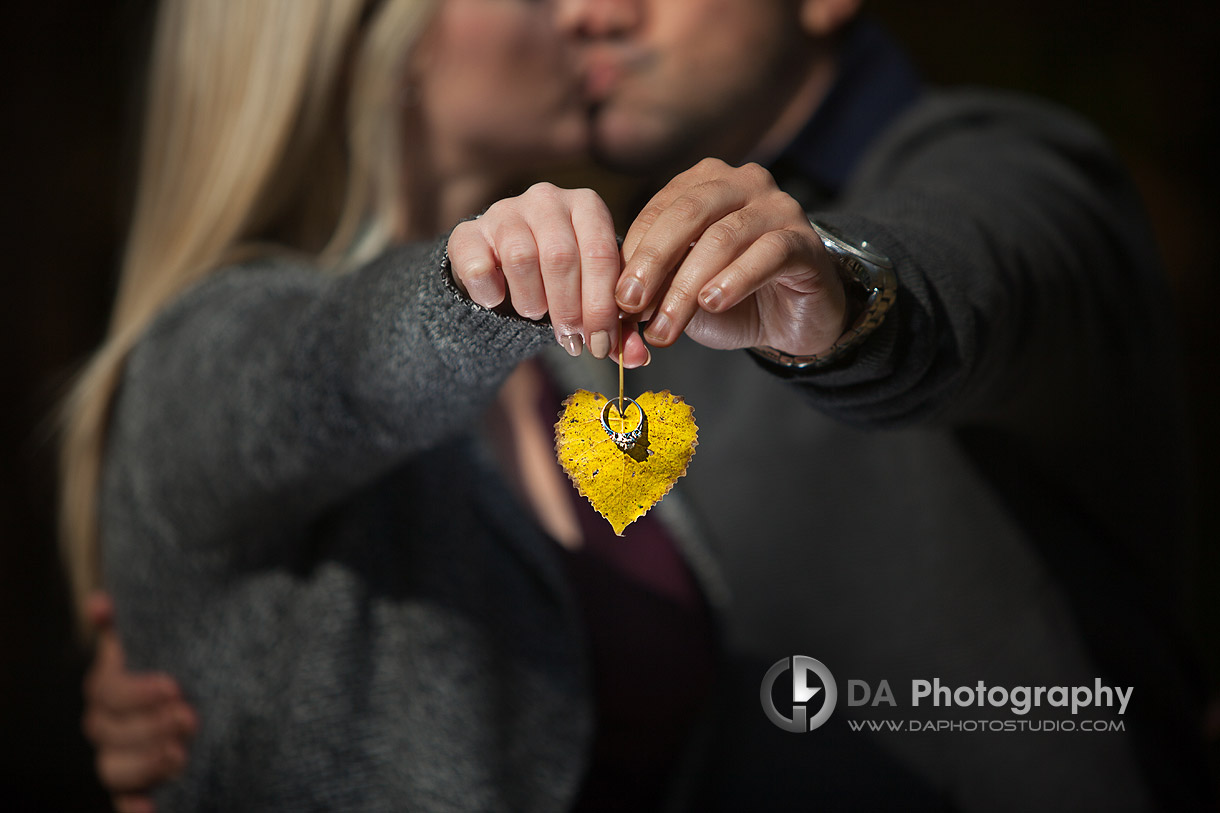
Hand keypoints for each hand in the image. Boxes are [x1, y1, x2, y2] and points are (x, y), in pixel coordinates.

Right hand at [81, 592, 197, 812]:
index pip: (110, 692)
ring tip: (180, 756)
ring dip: (145, 765)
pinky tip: (150, 811)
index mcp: (105, 686)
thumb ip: (120, 626)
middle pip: (112, 733)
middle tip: (189, 719)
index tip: (173, 687)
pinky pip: (122, 800)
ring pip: (113, 769)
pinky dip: (133, 807)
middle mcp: (101, 724)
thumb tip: (98, 602)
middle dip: (151, 727)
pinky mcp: (129, 784)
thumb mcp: (145, 643)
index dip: (138, 692)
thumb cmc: (162, 664)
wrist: (179, 697)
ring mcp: (113, 755)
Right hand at [448, 183, 649, 366]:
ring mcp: (504, 212)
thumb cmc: (559, 282)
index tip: (600, 344)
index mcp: (586, 206)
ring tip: (537, 314)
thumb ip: (615, 327)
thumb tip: (637, 359)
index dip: (602, 306)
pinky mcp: (467, 232)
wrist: (502, 270)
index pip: (600, 254)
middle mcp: (546, 199)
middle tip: (572, 341)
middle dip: (570, 309)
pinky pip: (479, 266)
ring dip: (533, 300)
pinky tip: (498, 301)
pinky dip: (491, 294)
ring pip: (521, 258)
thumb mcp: (591, 298)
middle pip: (562, 257)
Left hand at [616, 158, 848, 354]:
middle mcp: (744, 183)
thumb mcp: (681, 290)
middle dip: (653, 262)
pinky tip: (712, 304)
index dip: (632, 253)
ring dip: (686, 287)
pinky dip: (735, 279)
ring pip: (723, 237)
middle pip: (688, 213)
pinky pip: (768, 253)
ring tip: (666, 327)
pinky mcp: (806, 241)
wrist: (792, 322)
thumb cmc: (731, 299)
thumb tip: (618, 296)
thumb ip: (654, 283)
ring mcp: (779, 208)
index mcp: (706, 183)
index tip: (613, 297)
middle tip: (631, 305)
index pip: (659, 210)